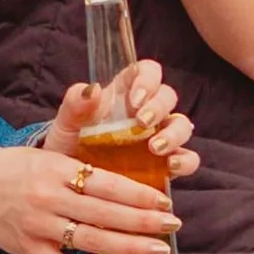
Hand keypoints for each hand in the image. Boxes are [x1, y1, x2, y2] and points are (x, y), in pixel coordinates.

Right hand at [0, 134, 181, 253]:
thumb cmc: (12, 168)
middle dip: (142, 221)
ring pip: (90, 241)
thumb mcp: (46, 147)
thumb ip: (77, 129)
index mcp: (56, 170)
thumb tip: (98, 91)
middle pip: (103, 213)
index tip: (163, 198)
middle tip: (173, 224)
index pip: (104, 182)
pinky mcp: (30, 251)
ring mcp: (39, 228)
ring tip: (159, 251)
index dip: (137, 193)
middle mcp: (48, 199)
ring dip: (127, 249)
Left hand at [43, 63, 194, 167]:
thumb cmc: (69, 144)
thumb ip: (75, 103)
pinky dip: (185, 161)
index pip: (147, 72)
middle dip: (158, 107)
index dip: (147, 79)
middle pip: (167, 97)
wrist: (71, 182)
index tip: (135, 99)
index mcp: (125, 93)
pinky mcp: (167, 165)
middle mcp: (147, 112)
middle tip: (142, 123)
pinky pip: (188, 158)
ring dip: (174, 134)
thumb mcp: (66, 123)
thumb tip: (93, 88)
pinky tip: (170, 166)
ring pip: (182, 126)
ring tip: (155, 148)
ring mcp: (160, 137)